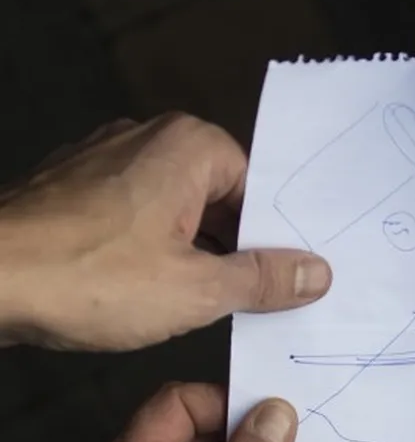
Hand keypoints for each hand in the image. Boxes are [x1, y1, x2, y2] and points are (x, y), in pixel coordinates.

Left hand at [0, 113, 331, 350]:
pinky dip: (144, 251)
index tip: (281, 283)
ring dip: (187, 255)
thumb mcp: (196, 290)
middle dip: (231, 249)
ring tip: (186, 304)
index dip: (272, 240)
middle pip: (219, 197)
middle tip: (242, 301)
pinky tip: (138, 294)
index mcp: (189, 146)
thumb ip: (265, 279)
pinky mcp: (70, 188)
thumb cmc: (82, 277)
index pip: (259, 188)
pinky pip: (132, 216)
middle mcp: (147, 138)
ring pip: (174, 210)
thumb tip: (316, 273)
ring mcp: (102, 160)